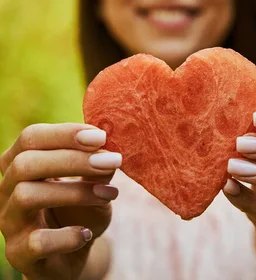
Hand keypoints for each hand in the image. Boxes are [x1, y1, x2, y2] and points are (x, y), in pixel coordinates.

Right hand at [0, 123, 121, 279]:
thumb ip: (98, 167)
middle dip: (72, 159)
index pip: (31, 137)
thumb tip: (108, 156)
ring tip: (108, 194)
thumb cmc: (80, 208)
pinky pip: (35, 242)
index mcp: (19, 161)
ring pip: (26, 196)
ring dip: (74, 192)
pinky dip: (66, 236)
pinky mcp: (18, 254)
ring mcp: (8, 222)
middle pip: (25, 163)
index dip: (65, 133)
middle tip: (112, 161)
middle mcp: (6, 189)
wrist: (72, 254)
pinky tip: (87, 233)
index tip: (101, 137)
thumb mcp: (93, 182)